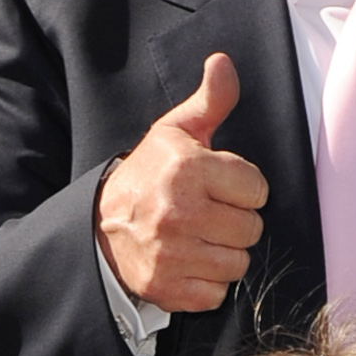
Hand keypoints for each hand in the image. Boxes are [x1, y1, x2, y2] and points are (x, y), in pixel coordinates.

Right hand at [96, 54, 266, 311]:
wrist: (100, 225)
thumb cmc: (148, 175)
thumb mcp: (175, 132)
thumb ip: (209, 101)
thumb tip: (224, 63)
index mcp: (187, 169)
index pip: (256, 189)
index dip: (244, 189)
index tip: (223, 188)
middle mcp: (179, 211)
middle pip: (250, 228)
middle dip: (236, 222)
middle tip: (211, 215)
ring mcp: (172, 253)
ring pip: (238, 263)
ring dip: (225, 253)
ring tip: (202, 238)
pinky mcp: (168, 287)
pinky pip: (217, 292)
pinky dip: (209, 283)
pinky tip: (191, 263)